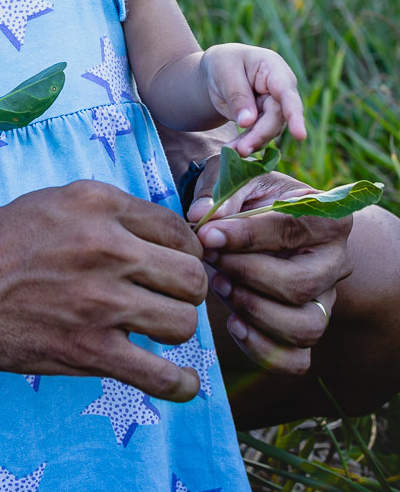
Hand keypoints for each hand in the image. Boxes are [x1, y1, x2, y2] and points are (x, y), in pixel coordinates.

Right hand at [0, 181, 207, 401]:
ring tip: (158, 330)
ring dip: (176, 330)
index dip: (184, 251)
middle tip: (168, 297)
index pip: (176, 229)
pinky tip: (180, 382)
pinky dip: (179, 385)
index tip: (174, 265)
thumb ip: (108, 213)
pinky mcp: (89, 350)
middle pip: (191, 276)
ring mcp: (100, 301)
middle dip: (187, 290)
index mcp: (98, 203)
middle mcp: (107, 247)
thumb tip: (158, 236)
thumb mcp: (56, 200)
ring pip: (183, 323)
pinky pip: (160, 376)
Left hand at [189, 161, 351, 373]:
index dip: (244, 235)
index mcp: (327, 217)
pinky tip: (234, 323)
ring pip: (304, 327)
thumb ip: (221, 193)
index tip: (206, 235)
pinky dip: (262, 349)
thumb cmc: (247, 195)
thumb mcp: (236, 178)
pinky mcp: (308, 328)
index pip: (290, 230)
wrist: (255, 216)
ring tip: (221, 285)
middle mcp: (336, 262)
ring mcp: (326, 300)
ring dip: (254, 311)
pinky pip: (296, 360)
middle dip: (246, 275)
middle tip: (212, 261)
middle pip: (299, 285)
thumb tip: (201, 217)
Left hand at [200, 42, 306, 154]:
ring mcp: (275, 106)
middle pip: (278, 117)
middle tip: (242, 149)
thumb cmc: (223, 64)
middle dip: (261, 134)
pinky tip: (231, 150)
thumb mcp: (224, 71)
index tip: (300, 136)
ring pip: (269, 130)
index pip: (287, 93)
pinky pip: (258, 135)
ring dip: (252, 142)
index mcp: (273, 68)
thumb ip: (237, 95)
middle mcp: (280, 89)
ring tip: (232, 151)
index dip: (294, 115)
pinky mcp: (265, 120)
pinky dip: (245, 144)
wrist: (217, 71)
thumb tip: (248, 122)